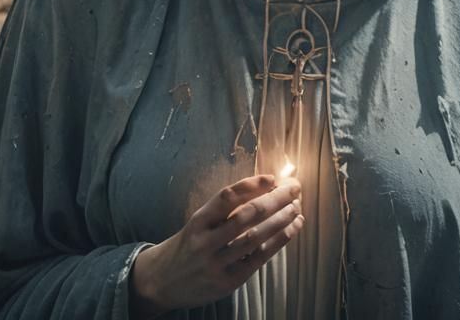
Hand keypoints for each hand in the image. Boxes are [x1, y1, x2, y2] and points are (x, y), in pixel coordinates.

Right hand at [129, 174, 303, 317]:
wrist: (163, 281)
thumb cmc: (188, 244)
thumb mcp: (198, 222)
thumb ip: (224, 210)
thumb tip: (263, 189)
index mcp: (198, 220)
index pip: (227, 197)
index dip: (251, 185)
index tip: (273, 177)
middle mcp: (206, 240)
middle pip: (247, 216)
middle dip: (275, 199)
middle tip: (294, 188)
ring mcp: (217, 263)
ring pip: (255, 238)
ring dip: (281, 220)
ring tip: (297, 208)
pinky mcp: (227, 281)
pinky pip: (257, 259)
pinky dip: (277, 242)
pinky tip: (291, 230)